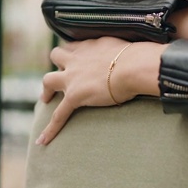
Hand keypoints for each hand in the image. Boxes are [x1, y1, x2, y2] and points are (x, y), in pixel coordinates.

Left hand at [37, 38, 162, 144]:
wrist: (133, 66)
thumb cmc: (139, 58)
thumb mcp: (129, 49)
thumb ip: (127, 52)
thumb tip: (145, 57)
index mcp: (90, 46)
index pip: (75, 46)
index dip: (73, 52)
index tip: (75, 57)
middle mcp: (77, 59)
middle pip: (56, 56)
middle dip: (56, 64)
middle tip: (60, 76)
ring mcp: (73, 78)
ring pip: (48, 79)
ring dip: (47, 89)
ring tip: (46, 99)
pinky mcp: (75, 96)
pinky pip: (58, 114)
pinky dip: (50, 128)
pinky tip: (43, 141)